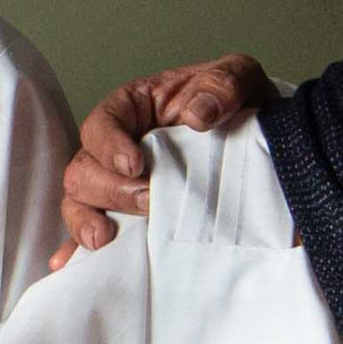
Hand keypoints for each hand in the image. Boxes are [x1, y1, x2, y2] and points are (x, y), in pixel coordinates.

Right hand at [54, 54, 271, 264]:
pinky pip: (95, 232)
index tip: (135, 165)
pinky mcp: (129, 217)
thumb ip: (223, 85)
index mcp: (134, 108)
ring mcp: (120, 185)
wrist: (264, 143)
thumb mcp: (240, 79)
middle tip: (147, 202)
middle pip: (85, 168)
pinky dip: (80, 250)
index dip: (109, 145)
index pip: (103, 122)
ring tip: (106, 239)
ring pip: (81, 201)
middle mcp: (117, 148)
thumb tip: (198, 115)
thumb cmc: (238, 106)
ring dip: (88, 221)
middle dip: (111, 189)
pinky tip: (78, 265)